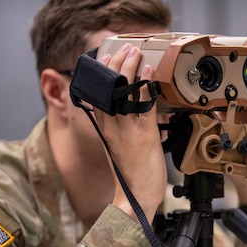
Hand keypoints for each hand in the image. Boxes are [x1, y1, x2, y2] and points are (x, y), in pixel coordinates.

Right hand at [93, 43, 166, 221]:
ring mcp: (128, 131)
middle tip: (124, 48)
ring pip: (124, 93)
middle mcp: (113, 128)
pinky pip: (143, 106)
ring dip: (130, 69)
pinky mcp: (144, 136)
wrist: (136, 199)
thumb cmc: (131, 178)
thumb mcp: (120, 151)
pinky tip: (148, 74)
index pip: (98, 96)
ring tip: (135, 52)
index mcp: (106, 131)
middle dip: (116, 65)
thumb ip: (120, 132)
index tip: (104, 57)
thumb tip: (126, 117)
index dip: (101, 75)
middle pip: (109, 89)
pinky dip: (145, 88)